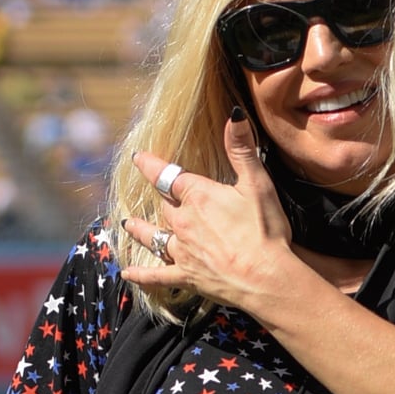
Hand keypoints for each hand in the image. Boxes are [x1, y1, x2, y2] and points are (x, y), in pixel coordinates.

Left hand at [117, 119, 300, 316]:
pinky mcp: (188, 276)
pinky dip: (143, 275)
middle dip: (162, 200)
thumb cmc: (265, 231)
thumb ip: (241, 149)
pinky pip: (158, 276)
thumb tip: (234, 115)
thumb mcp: (257, 184)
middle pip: (165, 206)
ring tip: (127, 224)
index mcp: (198, 196)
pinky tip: (128, 273)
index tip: (139, 157)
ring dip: (141, 229)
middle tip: (158, 195)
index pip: (168, 176)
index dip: (152, 165)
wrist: (266, 278)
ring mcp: (183, 250)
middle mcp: (184, 221)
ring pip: (154, 236)